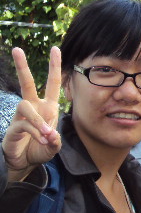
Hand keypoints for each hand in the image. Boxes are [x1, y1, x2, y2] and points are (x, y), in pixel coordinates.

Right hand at [2, 47, 61, 180]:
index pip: (52, 83)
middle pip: (26, 83)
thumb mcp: (54, 145)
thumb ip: (55, 139)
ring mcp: (22, 116)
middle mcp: (34, 107)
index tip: (54, 48)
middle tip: (16, 49)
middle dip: (22, 67)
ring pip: (25, 106)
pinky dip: (34, 131)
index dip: (54, 67)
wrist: (26, 163)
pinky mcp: (14, 127)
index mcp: (48, 107)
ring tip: (46, 134)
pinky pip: (23, 124)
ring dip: (38, 120)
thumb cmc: (41, 148)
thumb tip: (50, 133)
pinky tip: (42, 139)